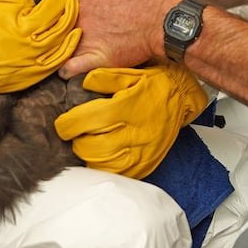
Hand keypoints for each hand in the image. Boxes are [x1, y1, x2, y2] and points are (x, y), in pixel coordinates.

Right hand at [0, 0, 80, 114]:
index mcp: (20, 24)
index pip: (53, 6)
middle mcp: (30, 46)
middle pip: (63, 25)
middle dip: (70, 10)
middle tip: (71, 0)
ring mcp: (30, 64)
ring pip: (63, 45)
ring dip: (71, 30)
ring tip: (73, 19)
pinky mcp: (27, 77)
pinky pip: (54, 63)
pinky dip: (64, 51)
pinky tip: (67, 43)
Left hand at [54, 64, 208, 178]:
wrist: (183, 97)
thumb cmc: (154, 84)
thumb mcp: (130, 74)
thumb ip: (103, 77)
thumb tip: (81, 81)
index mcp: (125, 108)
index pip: (86, 121)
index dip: (68, 124)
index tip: (64, 124)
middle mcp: (133, 132)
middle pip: (91, 147)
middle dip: (77, 141)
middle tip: (76, 134)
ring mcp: (140, 151)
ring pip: (102, 164)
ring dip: (88, 156)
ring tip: (87, 144)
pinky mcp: (145, 163)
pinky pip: (118, 173)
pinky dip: (104, 167)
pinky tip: (102, 157)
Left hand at [59, 0, 178, 77]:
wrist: (158, 19)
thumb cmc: (144, 4)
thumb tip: (95, 2)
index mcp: (85, 4)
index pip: (60, 14)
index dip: (57, 21)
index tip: (55, 26)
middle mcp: (82, 22)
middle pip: (56, 32)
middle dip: (53, 38)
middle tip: (49, 44)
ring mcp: (87, 40)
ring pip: (60, 50)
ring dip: (57, 55)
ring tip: (53, 59)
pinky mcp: (97, 57)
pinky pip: (71, 67)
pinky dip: (66, 71)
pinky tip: (64, 71)